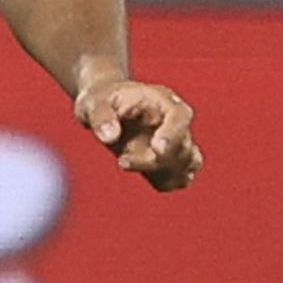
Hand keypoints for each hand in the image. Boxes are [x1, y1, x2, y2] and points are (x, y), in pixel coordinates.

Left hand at [73, 78, 201, 191]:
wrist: (106, 106)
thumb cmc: (103, 99)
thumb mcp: (94, 102)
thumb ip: (101, 117)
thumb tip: (110, 137)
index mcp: (164, 100)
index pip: (179, 117)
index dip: (172, 135)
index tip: (157, 149)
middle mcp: (176, 122)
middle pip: (184, 147)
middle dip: (156, 160)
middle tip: (122, 161)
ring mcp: (176, 142)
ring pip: (188, 164)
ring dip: (162, 172)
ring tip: (125, 162)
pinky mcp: (170, 161)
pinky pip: (179, 178)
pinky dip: (163, 182)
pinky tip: (135, 168)